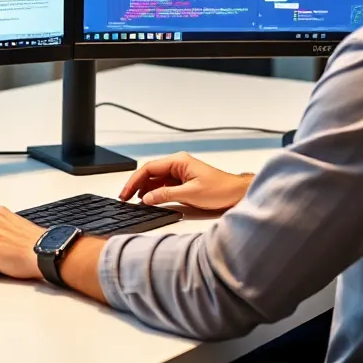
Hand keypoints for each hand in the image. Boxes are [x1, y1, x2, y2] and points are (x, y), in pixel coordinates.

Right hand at [119, 151, 251, 209]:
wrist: (237, 194)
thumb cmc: (220, 190)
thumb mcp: (190, 194)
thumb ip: (166, 195)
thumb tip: (147, 198)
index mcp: (179, 161)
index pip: (149, 168)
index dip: (135, 181)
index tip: (126, 192)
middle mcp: (178, 164)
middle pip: (150, 173)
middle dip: (136, 185)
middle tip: (125, 198)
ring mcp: (181, 173)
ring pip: (156, 180)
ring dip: (145, 190)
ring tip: (134, 201)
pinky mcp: (184, 182)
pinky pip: (164, 186)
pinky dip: (155, 193)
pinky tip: (150, 201)